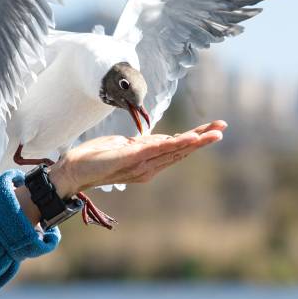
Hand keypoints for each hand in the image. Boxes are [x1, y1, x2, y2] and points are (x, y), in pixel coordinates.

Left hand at [48, 120, 226, 197]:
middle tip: (222, 129)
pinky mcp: (133, 158)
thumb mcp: (123, 147)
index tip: (212, 130)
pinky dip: (176, 144)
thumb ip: (141, 145)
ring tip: (214, 133)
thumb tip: (156, 139)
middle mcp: (149, 167)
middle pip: (181, 150)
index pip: (176, 149)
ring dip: (196, 140)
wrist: (75, 170)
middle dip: (202, 139)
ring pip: (175, 150)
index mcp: (148, 162)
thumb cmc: (97, 158)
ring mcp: (142, 164)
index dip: (194, 140)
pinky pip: (159, 149)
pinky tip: (189, 139)